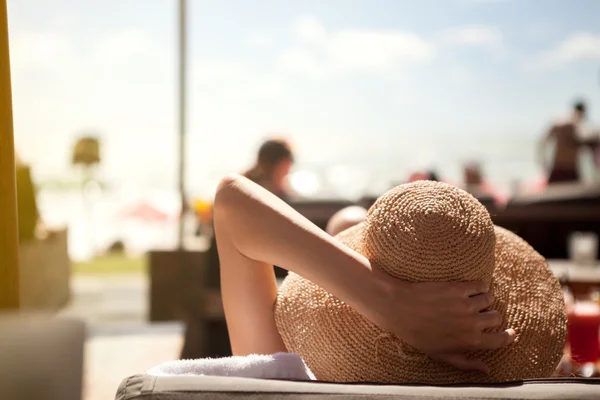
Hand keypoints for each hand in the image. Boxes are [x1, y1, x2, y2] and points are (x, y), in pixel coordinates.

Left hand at [367, 271, 515, 373]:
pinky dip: (479, 286)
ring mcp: (466, 304)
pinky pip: (481, 284)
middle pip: (496, 317)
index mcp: (470, 342)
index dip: (508, 336)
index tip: (510, 332)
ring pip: (490, 299)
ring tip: (473, 300)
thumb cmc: (417, 334)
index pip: (501, 340)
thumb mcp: (441, 355)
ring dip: (484, 299)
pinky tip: (470, 288)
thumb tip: (487, 370)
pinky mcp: (458, 288)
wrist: (399, 308)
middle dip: (491, 316)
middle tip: (479, 314)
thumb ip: (466, 363)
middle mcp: (472, 323)